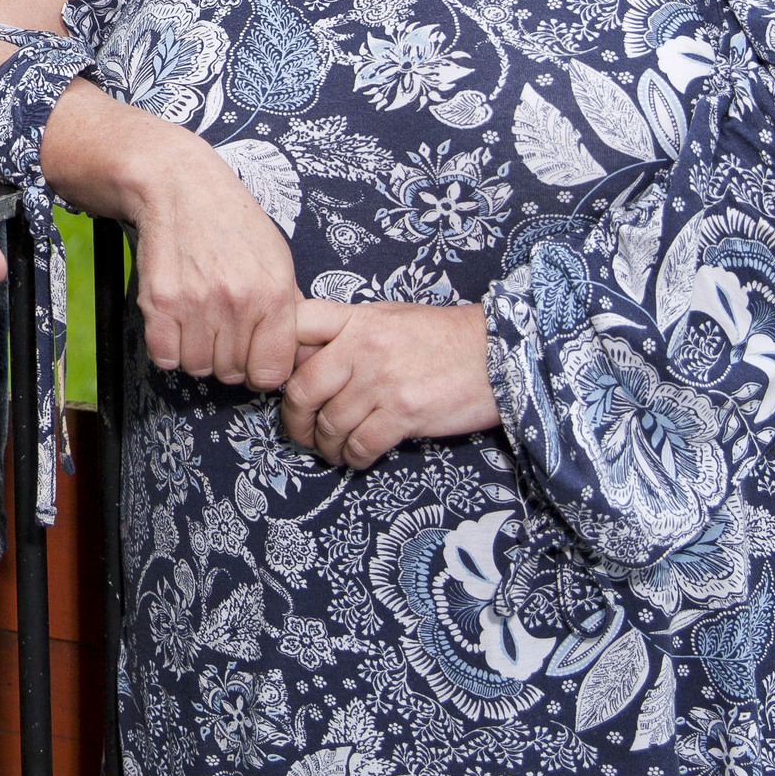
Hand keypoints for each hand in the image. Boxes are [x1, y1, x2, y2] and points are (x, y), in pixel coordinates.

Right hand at [124, 130, 303, 390]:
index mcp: (274, 293)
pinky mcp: (160, 301)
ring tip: (197, 324)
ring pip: (197, 368)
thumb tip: (296, 347)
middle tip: (220, 332)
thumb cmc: (229, 219)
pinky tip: (174, 324)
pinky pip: (164, 356)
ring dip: (195, 354)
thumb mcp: (277, 254)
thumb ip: (288, 303)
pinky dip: (167, 348)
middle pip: (232, 373)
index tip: (252, 359)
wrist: (178, 185)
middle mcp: (238, 302)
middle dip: (227, 360)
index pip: (272, 373)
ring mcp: (197, 303)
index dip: (261, 370)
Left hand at [277, 300, 500, 466]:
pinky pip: (361, 444)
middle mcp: (361, 347)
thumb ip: (347, 332)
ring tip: (331, 449)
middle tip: (301, 431)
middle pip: (301, 388)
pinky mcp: (404, 413)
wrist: (497, 353)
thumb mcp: (387, 318)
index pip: (295, 327)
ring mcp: (382, 381)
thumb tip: (307, 357)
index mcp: (355, 318)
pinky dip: (352, 458)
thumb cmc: (440, 338)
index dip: (278, 356)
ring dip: (324, 445)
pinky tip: (357, 457)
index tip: (279, 379)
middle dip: (294, 419)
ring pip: (329, 423)